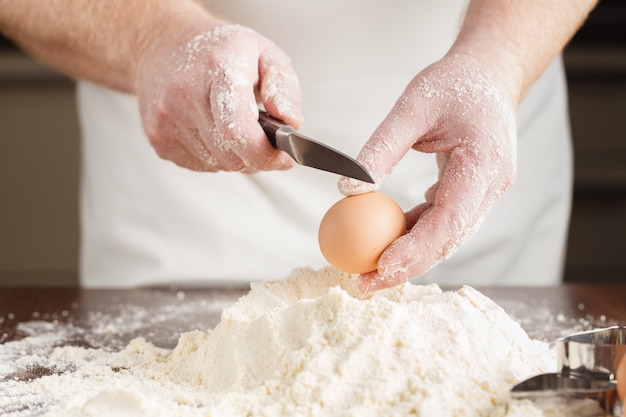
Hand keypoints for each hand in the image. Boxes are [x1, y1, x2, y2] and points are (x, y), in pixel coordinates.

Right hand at [135, 22, 302, 171]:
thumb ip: (283, 86)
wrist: (161, 44)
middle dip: (256, 155)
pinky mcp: (159, 139)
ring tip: (237, 127)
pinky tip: (215, 130)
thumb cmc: (218, 49)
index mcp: (217, 69)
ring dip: (237, 156)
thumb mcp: (263, 52)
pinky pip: (201, 165)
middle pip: (231, 155)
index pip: (237, 129)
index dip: (265, 153)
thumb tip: (292, 123)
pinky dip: (216, 156)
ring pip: (218, 165)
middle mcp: (185, 95)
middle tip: (265, 138)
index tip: (285, 157)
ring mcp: (166, 120)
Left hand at [339, 53, 517, 291]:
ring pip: (446, 236)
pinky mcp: (473, 192)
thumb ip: (381, 148)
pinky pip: (442, 220)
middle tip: (365, 284)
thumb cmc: (453, 83)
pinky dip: (414, 232)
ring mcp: (485, 192)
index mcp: (485, 164)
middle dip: (408, 267)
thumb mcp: (412, 105)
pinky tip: (385, 238)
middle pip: (450, 239)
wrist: (488, 73)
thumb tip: (347, 190)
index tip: (379, 267)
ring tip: (368, 269)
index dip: (416, 249)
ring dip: (409, 255)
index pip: (450, 220)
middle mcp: (492, 185)